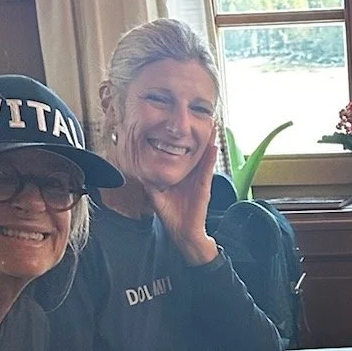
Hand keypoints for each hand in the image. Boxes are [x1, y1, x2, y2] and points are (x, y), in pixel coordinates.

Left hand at [150, 128, 218, 265]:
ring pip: (204, 157)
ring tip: (213, 126)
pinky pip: (206, 170)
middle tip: (205, 118)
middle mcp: (191, 176)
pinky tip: (213, 146)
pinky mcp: (203, 187)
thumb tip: (138, 171)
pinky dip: (210, 158)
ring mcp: (199, 180)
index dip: (184, 141)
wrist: (183, 232)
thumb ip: (149, 183)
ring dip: (209, 141)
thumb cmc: (172, 216)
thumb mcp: (156, 196)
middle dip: (200, 136)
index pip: (182, 155)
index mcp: (181, 176)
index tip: (184, 126)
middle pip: (196, 152)